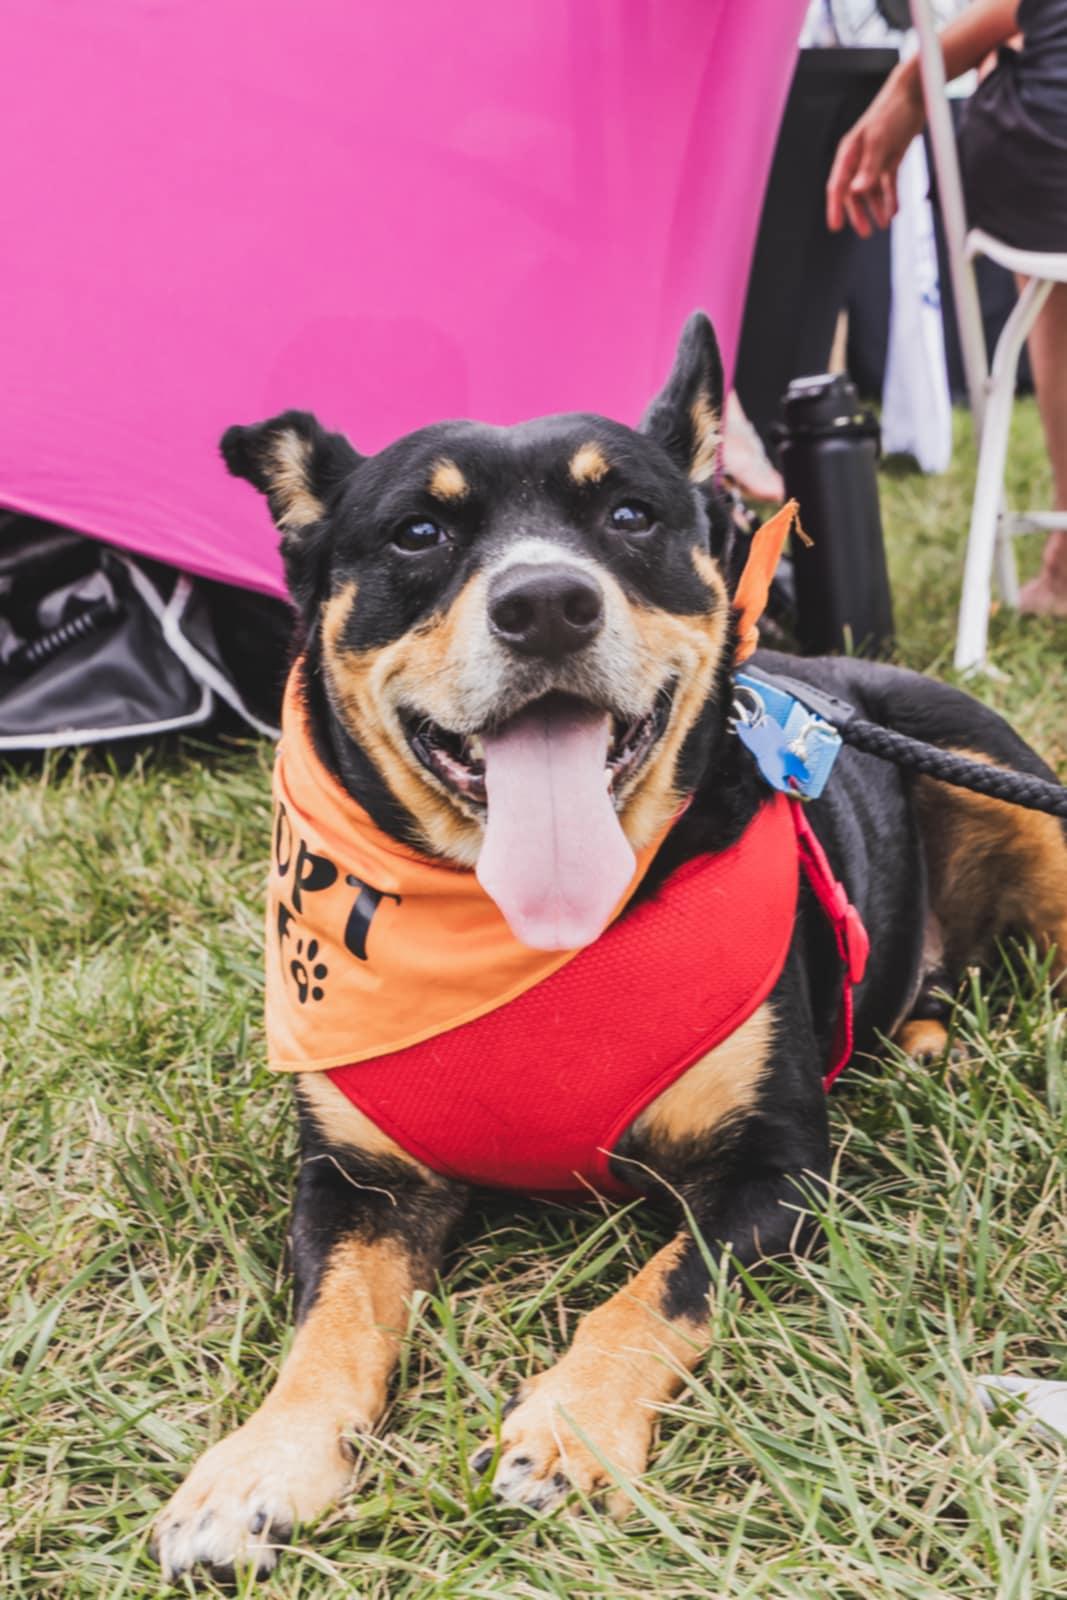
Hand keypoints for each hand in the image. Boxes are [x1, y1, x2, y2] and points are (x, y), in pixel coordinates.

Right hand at [826, 64, 925, 237]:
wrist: (914, 92)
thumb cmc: (891, 112)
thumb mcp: (879, 141)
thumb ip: (868, 168)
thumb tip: (856, 192)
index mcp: (849, 153)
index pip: (837, 185)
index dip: (835, 207)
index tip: (835, 227)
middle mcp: (859, 159)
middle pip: (854, 193)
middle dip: (859, 213)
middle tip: (865, 233)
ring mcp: (875, 159)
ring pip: (872, 191)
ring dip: (877, 208)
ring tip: (884, 224)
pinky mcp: (891, 158)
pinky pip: (888, 184)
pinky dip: (891, 197)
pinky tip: (894, 211)